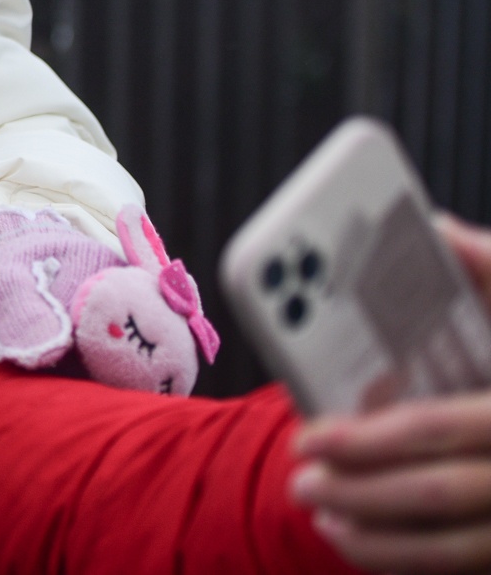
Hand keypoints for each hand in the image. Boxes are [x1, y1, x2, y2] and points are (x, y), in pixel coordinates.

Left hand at [293, 216, 490, 572]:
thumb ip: (489, 271)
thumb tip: (435, 226)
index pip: (437, 428)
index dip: (370, 438)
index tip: (310, 435)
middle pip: (436, 491)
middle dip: (358, 485)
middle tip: (296, 472)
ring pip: (452, 544)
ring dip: (372, 528)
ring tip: (313, 499)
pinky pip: (461, 565)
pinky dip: (399, 556)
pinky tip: (351, 532)